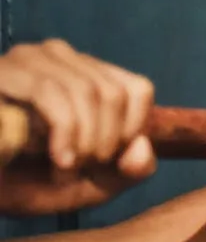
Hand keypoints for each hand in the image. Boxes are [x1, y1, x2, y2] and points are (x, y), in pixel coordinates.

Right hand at [0, 39, 155, 214]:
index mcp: (86, 74)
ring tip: (64, 170)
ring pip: (86, 90)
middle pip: (113, 93)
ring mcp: (26, 59)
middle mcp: (57, 58)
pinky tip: (58, 159)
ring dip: (82, 141)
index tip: (108, 161)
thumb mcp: (94, 184)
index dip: (133, 131)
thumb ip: (130, 171)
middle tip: (80, 170)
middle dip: (104, 142)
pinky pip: (48, 92)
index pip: (138, 89)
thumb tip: (144, 146)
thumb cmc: (31, 183)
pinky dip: (62, 132)